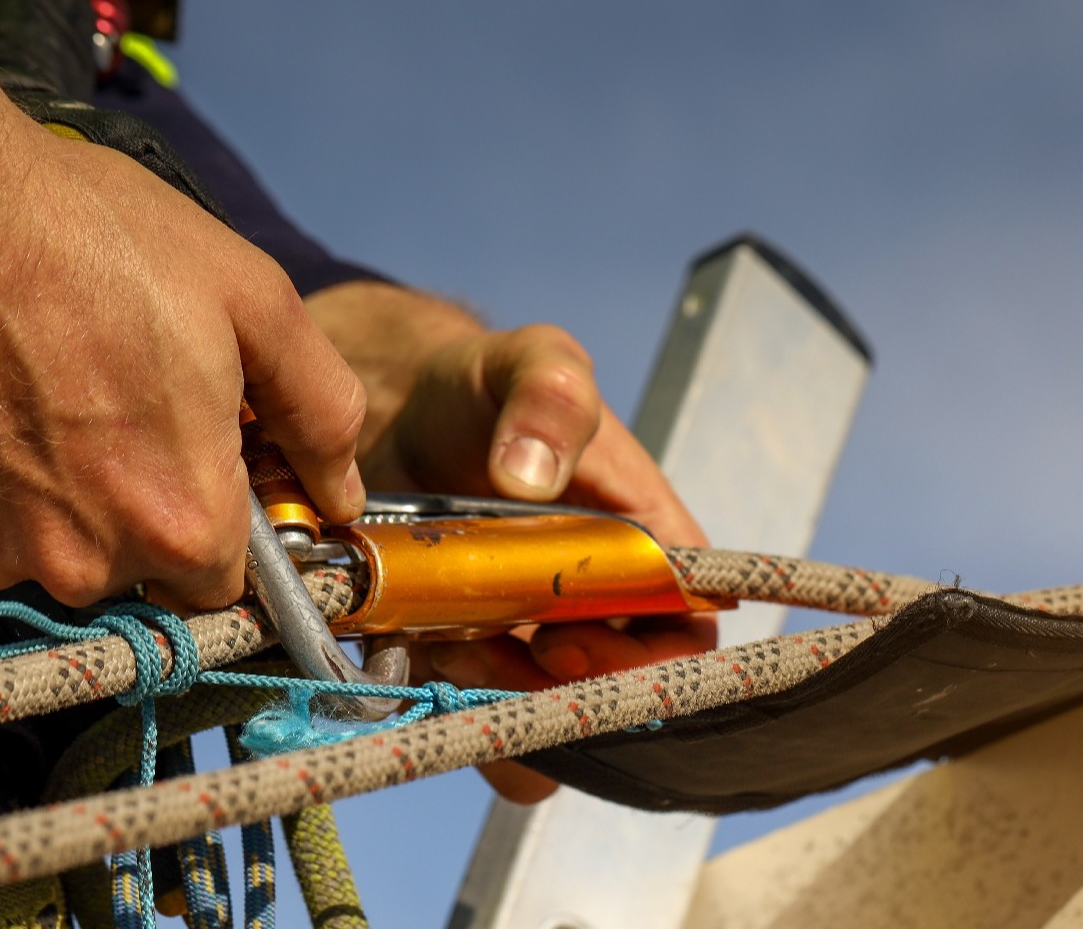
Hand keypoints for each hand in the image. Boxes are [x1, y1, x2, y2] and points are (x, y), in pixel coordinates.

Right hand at [0, 16, 367, 608]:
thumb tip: (341, 490)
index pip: (228, 579)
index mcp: (181, 520)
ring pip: (60, 552)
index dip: (229, 521)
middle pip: (143, 570)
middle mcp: (84, 562)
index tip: (212, 464)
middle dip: (149, 502)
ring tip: (55, 390)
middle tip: (127, 403)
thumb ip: (319, 413)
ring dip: (70, 496)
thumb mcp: (253, 301)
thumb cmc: (94, 236)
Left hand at [307, 281, 713, 800]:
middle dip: (551, 693)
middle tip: (485, 655)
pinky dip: (454, 713)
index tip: (558, 641)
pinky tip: (413, 662)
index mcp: (648, 542)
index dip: (640, 662)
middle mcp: (605, 601)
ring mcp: (540, 636)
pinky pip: (485, 718)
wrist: (397, 409)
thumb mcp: (529, 363)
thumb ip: (550, 397)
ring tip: (443, 653)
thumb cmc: (485, 385)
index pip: (685, 634)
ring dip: (497, 707)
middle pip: (614, 690)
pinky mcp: (478, 657)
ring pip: (548, 718)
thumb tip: (533, 476)